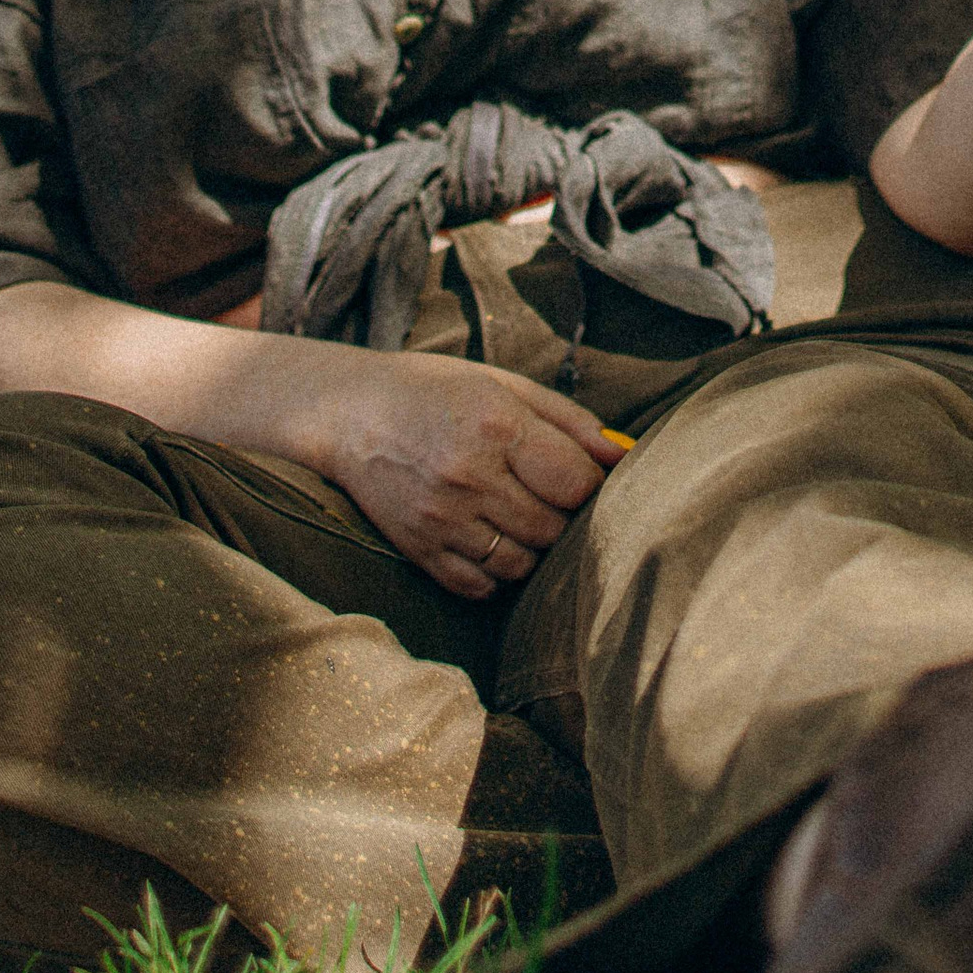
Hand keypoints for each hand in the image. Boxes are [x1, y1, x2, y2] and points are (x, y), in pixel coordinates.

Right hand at [312, 350, 625, 597]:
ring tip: (519, 515)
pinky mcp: (420, 551)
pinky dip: (496, 572)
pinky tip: (490, 538)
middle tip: (549, 496)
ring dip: (533, 547)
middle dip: (563, 517)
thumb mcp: (504, 385)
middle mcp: (470, 476)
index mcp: (497, 425)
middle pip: (553, 529)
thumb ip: (568, 420)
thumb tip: (623, 453)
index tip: (581, 477)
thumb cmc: (436, 392)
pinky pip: (481, 587)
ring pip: (522, 565)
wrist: (350, 415)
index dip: (590, 485)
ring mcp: (442, 519)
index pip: (576, 483)